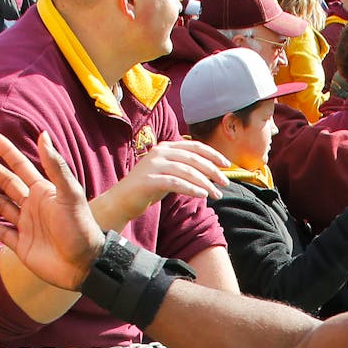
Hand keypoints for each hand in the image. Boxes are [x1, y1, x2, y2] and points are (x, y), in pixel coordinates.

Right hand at [0, 130, 103, 290]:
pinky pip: (1, 231)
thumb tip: (43, 135)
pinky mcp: (22, 245)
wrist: (83, 265)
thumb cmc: (80, 228)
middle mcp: (34, 206)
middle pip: (7, 182)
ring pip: (0, 205)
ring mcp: (27, 226)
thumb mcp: (69, 194)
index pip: (21, 166)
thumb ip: (55, 166)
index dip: (7, 152)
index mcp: (45, 192)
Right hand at [95, 140, 228, 226]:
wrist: (121, 201)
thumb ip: (184, 168)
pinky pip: (175, 183)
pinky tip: (202, 195)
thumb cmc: (148, 188)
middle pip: (193, 158)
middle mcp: (159, 152)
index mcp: (166, 147)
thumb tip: (211, 173)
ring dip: (205, 183)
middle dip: (213, 171)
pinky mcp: (149, 180)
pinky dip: (191, 188)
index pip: (194, 146)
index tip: (227, 165)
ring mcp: (153, 165)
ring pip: (187, 171)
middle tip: (225, 183)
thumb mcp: (168, 173)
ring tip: (217, 194)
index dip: (213, 155)